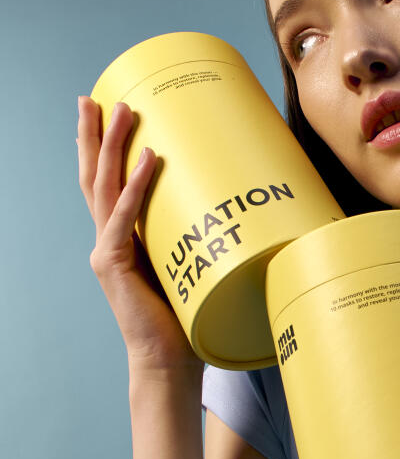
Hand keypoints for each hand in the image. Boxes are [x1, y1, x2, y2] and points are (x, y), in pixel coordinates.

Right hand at [77, 97, 202, 375]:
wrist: (171, 361)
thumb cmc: (188, 315)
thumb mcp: (191, 263)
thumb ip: (200, 235)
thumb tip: (246, 201)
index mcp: (121, 238)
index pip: (105, 184)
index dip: (100, 148)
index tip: (103, 109)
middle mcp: (107, 240)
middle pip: (94, 177)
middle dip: (94, 135)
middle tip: (96, 96)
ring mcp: (107, 252)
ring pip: (103, 188)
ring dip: (112, 146)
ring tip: (123, 110)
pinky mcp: (116, 267)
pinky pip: (125, 219)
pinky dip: (136, 187)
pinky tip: (149, 158)